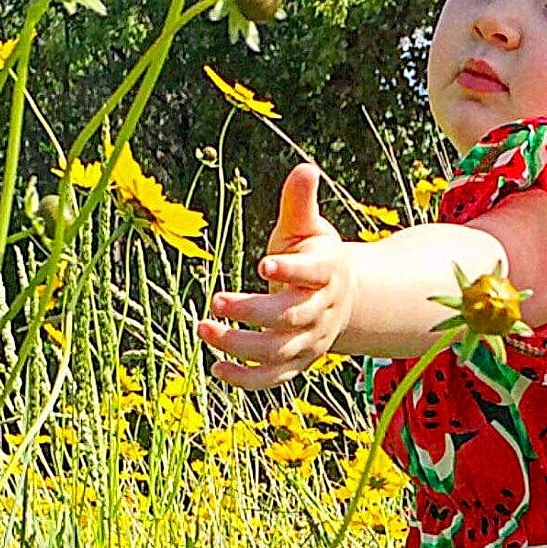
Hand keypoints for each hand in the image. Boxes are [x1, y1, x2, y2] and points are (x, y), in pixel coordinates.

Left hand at [199, 163, 354, 388]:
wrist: (343, 299)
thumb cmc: (314, 255)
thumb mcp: (308, 228)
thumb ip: (300, 203)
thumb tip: (305, 168)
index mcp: (327, 272)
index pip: (313, 272)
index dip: (291, 270)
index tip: (263, 263)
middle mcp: (321, 311)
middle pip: (291, 318)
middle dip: (254, 312)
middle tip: (215, 301)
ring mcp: (311, 341)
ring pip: (279, 351)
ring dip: (241, 346)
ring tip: (203, 329)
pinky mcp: (297, 363)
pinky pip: (274, 378)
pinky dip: (247, 379)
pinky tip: (216, 368)